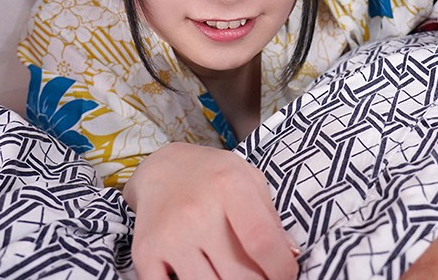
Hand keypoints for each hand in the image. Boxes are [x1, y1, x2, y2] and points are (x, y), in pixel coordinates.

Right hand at [123, 143, 298, 279]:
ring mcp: (169, 235)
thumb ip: (272, 218)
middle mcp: (197, 211)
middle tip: (260, 276)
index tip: (286, 275)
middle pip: (238, 276)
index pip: (262, 242)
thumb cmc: (215, 175)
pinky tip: (204, 275)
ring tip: (232, 274)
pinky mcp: (146, 254)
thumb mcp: (250, 180)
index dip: (281, 269)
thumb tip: (291, 256)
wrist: (162, 168)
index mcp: (230, 187)